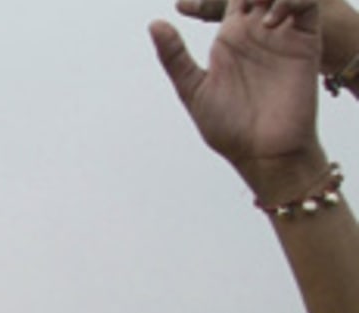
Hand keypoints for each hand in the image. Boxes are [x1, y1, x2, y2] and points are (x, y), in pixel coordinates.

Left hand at [152, 0, 327, 194]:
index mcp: (229, 40)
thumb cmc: (227, 128)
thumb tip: (153, 24)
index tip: (197, 1)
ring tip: (252, 3)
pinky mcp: (304, 43)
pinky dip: (291, 1)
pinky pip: (305, 7)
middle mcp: (256, 33)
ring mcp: (282, 36)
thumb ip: (175, 57)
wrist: (263, 152)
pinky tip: (268, 22)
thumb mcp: (193, 89)